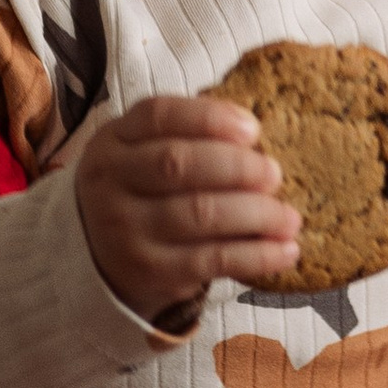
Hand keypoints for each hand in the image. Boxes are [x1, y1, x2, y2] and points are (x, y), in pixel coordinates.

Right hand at [76, 95, 297, 322]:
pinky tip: (286, 251)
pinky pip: (212, 259)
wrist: (98, 257)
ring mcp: (125, 230)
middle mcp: (110, 183)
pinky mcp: (149, 271)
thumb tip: (252, 133)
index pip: (159, 116)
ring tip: (289, 217)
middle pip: (180, 164)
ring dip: (258, 213)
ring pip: (201, 213)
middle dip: (238, 167)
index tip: (253, 129)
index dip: (211, 118)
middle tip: (274, 174)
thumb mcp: (142, 152)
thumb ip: (186, 134)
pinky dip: (257, 255)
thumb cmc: (141, 191)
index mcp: (112, 141)